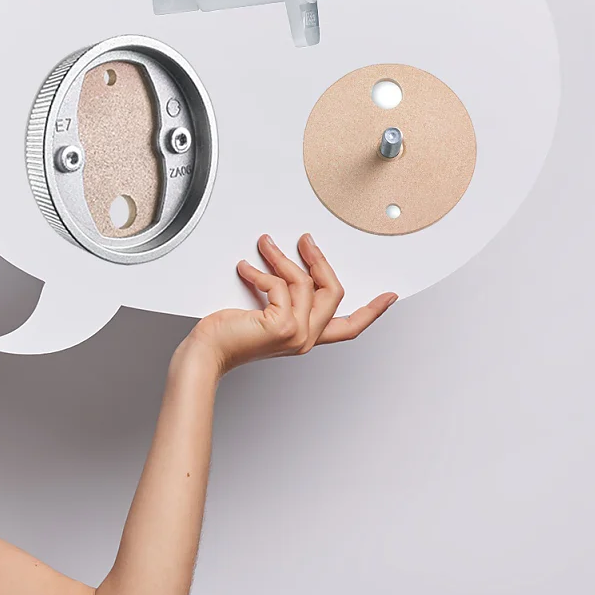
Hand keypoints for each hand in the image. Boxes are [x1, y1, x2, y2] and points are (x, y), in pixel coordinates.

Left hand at [188, 232, 395, 375]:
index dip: (372, 311)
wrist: (206, 354)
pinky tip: (245, 269)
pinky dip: (260, 272)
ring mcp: (296, 334)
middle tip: (305, 241)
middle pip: (333, 292)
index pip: (348, 328)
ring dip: (282, 258)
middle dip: (320, 260)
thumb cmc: (226, 337)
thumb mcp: (266, 315)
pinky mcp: (282, 326)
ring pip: (304, 283)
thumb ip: (284, 300)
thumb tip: (291, 268)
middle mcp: (306, 339)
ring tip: (264, 246)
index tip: (389, 297)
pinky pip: (279, 285)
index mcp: (307, 338)